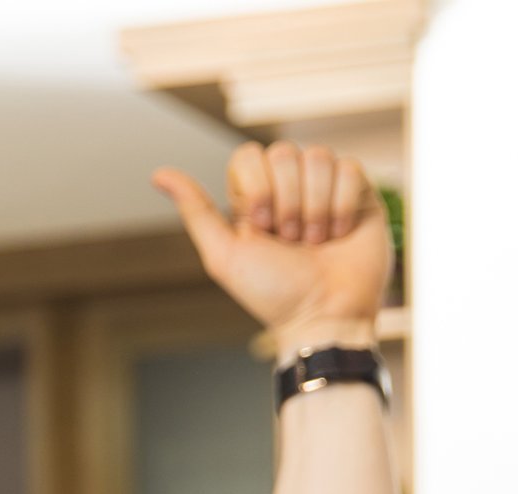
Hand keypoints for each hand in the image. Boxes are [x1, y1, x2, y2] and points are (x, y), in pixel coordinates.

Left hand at [151, 144, 391, 348]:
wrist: (324, 317)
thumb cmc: (273, 295)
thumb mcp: (224, 256)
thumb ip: (196, 211)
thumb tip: (158, 174)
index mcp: (256, 195)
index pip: (250, 154)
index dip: (256, 187)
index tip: (262, 227)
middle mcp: (290, 187)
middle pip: (285, 152)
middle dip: (287, 202)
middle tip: (292, 241)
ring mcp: (325, 188)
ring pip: (319, 157)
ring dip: (314, 207)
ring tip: (316, 242)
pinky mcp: (359, 194)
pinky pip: (350, 169)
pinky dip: (341, 206)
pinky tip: (339, 233)